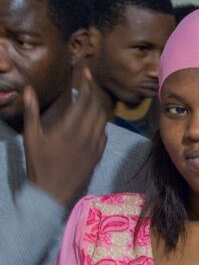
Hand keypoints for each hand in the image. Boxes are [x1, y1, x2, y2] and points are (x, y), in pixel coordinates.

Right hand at [22, 65, 107, 205]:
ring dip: (98, 108)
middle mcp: (87, 136)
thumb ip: (31, 112)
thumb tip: (29, 90)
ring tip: (90, 100)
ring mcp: (95, 147)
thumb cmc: (39, 164)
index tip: (86, 71)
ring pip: (103, 121)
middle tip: (88, 83)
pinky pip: (104, 134)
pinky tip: (92, 122)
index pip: (85, 100)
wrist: (52, 193)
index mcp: (70, 128)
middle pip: (98, 108)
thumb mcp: (31, 137)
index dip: (87, 84)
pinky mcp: (98, 156)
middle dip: (94, 93)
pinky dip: (100, 124)